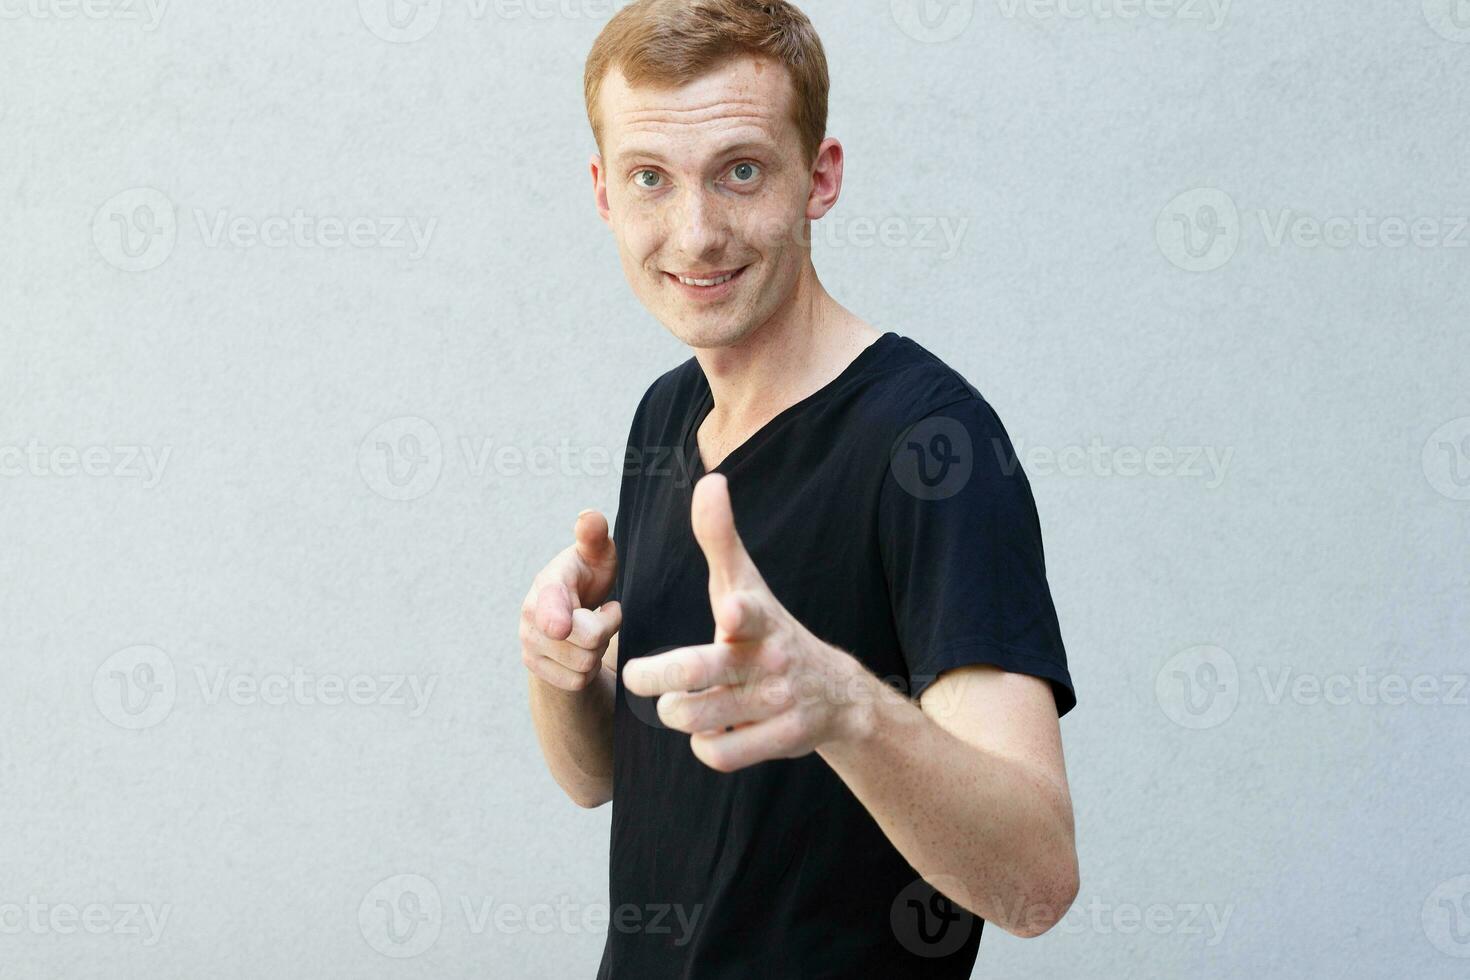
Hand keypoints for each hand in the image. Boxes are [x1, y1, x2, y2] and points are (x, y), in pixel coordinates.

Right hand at [520, 510, 621, 691]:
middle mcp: (531, 616)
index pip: (549, 605)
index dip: (555, 617)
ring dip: (598, 650)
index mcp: (547, 585)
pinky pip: (577, 681)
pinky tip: (583, 649)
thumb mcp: (597, 553)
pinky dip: (587, 669)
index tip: (559, 627)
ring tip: (591, 628)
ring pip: (584, 665)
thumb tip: (588, 516)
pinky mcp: (535, 668)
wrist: (570, 611)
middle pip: (589, 641)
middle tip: (601, 612)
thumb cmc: (588, 576)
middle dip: (606, 628)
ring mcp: (529, 644)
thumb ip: (594, 534)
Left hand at [622, 474, 868, 771]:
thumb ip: (719, 537)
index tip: (730, 613)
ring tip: (675, 704)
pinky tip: (707, 731)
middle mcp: (769, 659)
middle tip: (636, 675)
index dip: (739, 614)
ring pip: (699, 719)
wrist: (834, 692)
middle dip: (658, 678)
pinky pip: (719, 754)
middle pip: (700, 674)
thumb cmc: (766, 629)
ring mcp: (777, 702)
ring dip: (676, 713)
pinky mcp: (781, 739)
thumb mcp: (746, 583)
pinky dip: (704, 745)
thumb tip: (709, 481)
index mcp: (757, 617)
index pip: (749, 612)